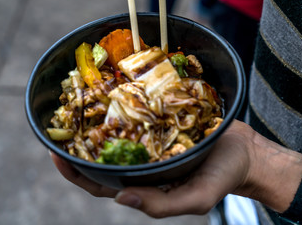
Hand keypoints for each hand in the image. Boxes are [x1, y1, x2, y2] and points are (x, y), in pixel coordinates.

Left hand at [50, 120, 301, 217]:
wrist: (244, 151)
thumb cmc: (223, 177)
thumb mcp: (198, 198)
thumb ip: (162, 205)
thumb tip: (121, 197)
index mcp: (145, 184)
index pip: (102, 185)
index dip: (77, 175)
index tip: (56, 157)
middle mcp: (143, 163)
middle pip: (102, 159)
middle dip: (78, 147)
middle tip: (59, 128)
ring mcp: (151, 142)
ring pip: (117, 136)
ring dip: (96, 125)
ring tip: (78, 108)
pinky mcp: (161, 124)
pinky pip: (136, 117)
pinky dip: (121, 109)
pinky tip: (112, 95)